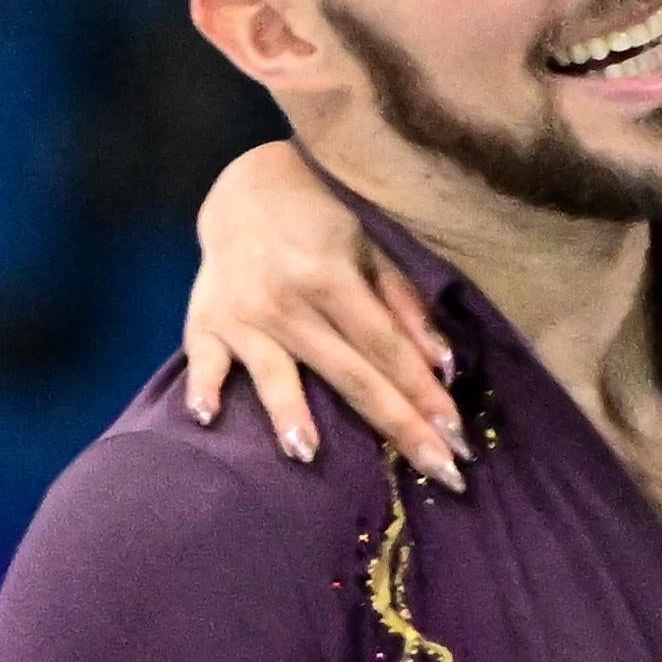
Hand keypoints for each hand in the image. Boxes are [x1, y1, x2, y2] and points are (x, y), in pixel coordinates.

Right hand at [176, 139, 462, 476]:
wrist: (244, 188)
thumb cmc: (320, 222)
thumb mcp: (372, 249)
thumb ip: (404, 305)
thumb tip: (443, 365)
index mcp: (333, 278)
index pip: (387, 348)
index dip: (423, 392)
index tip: (457, 438)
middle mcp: (288, 301)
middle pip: (349, 373)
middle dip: (395, 423)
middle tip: (437, 473)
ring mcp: (242, 315)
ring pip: (274, 372)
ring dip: (288, 411)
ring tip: (307, 453)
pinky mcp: (203, 322)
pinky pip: (203, 360)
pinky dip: (203, 387)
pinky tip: (206, 417)